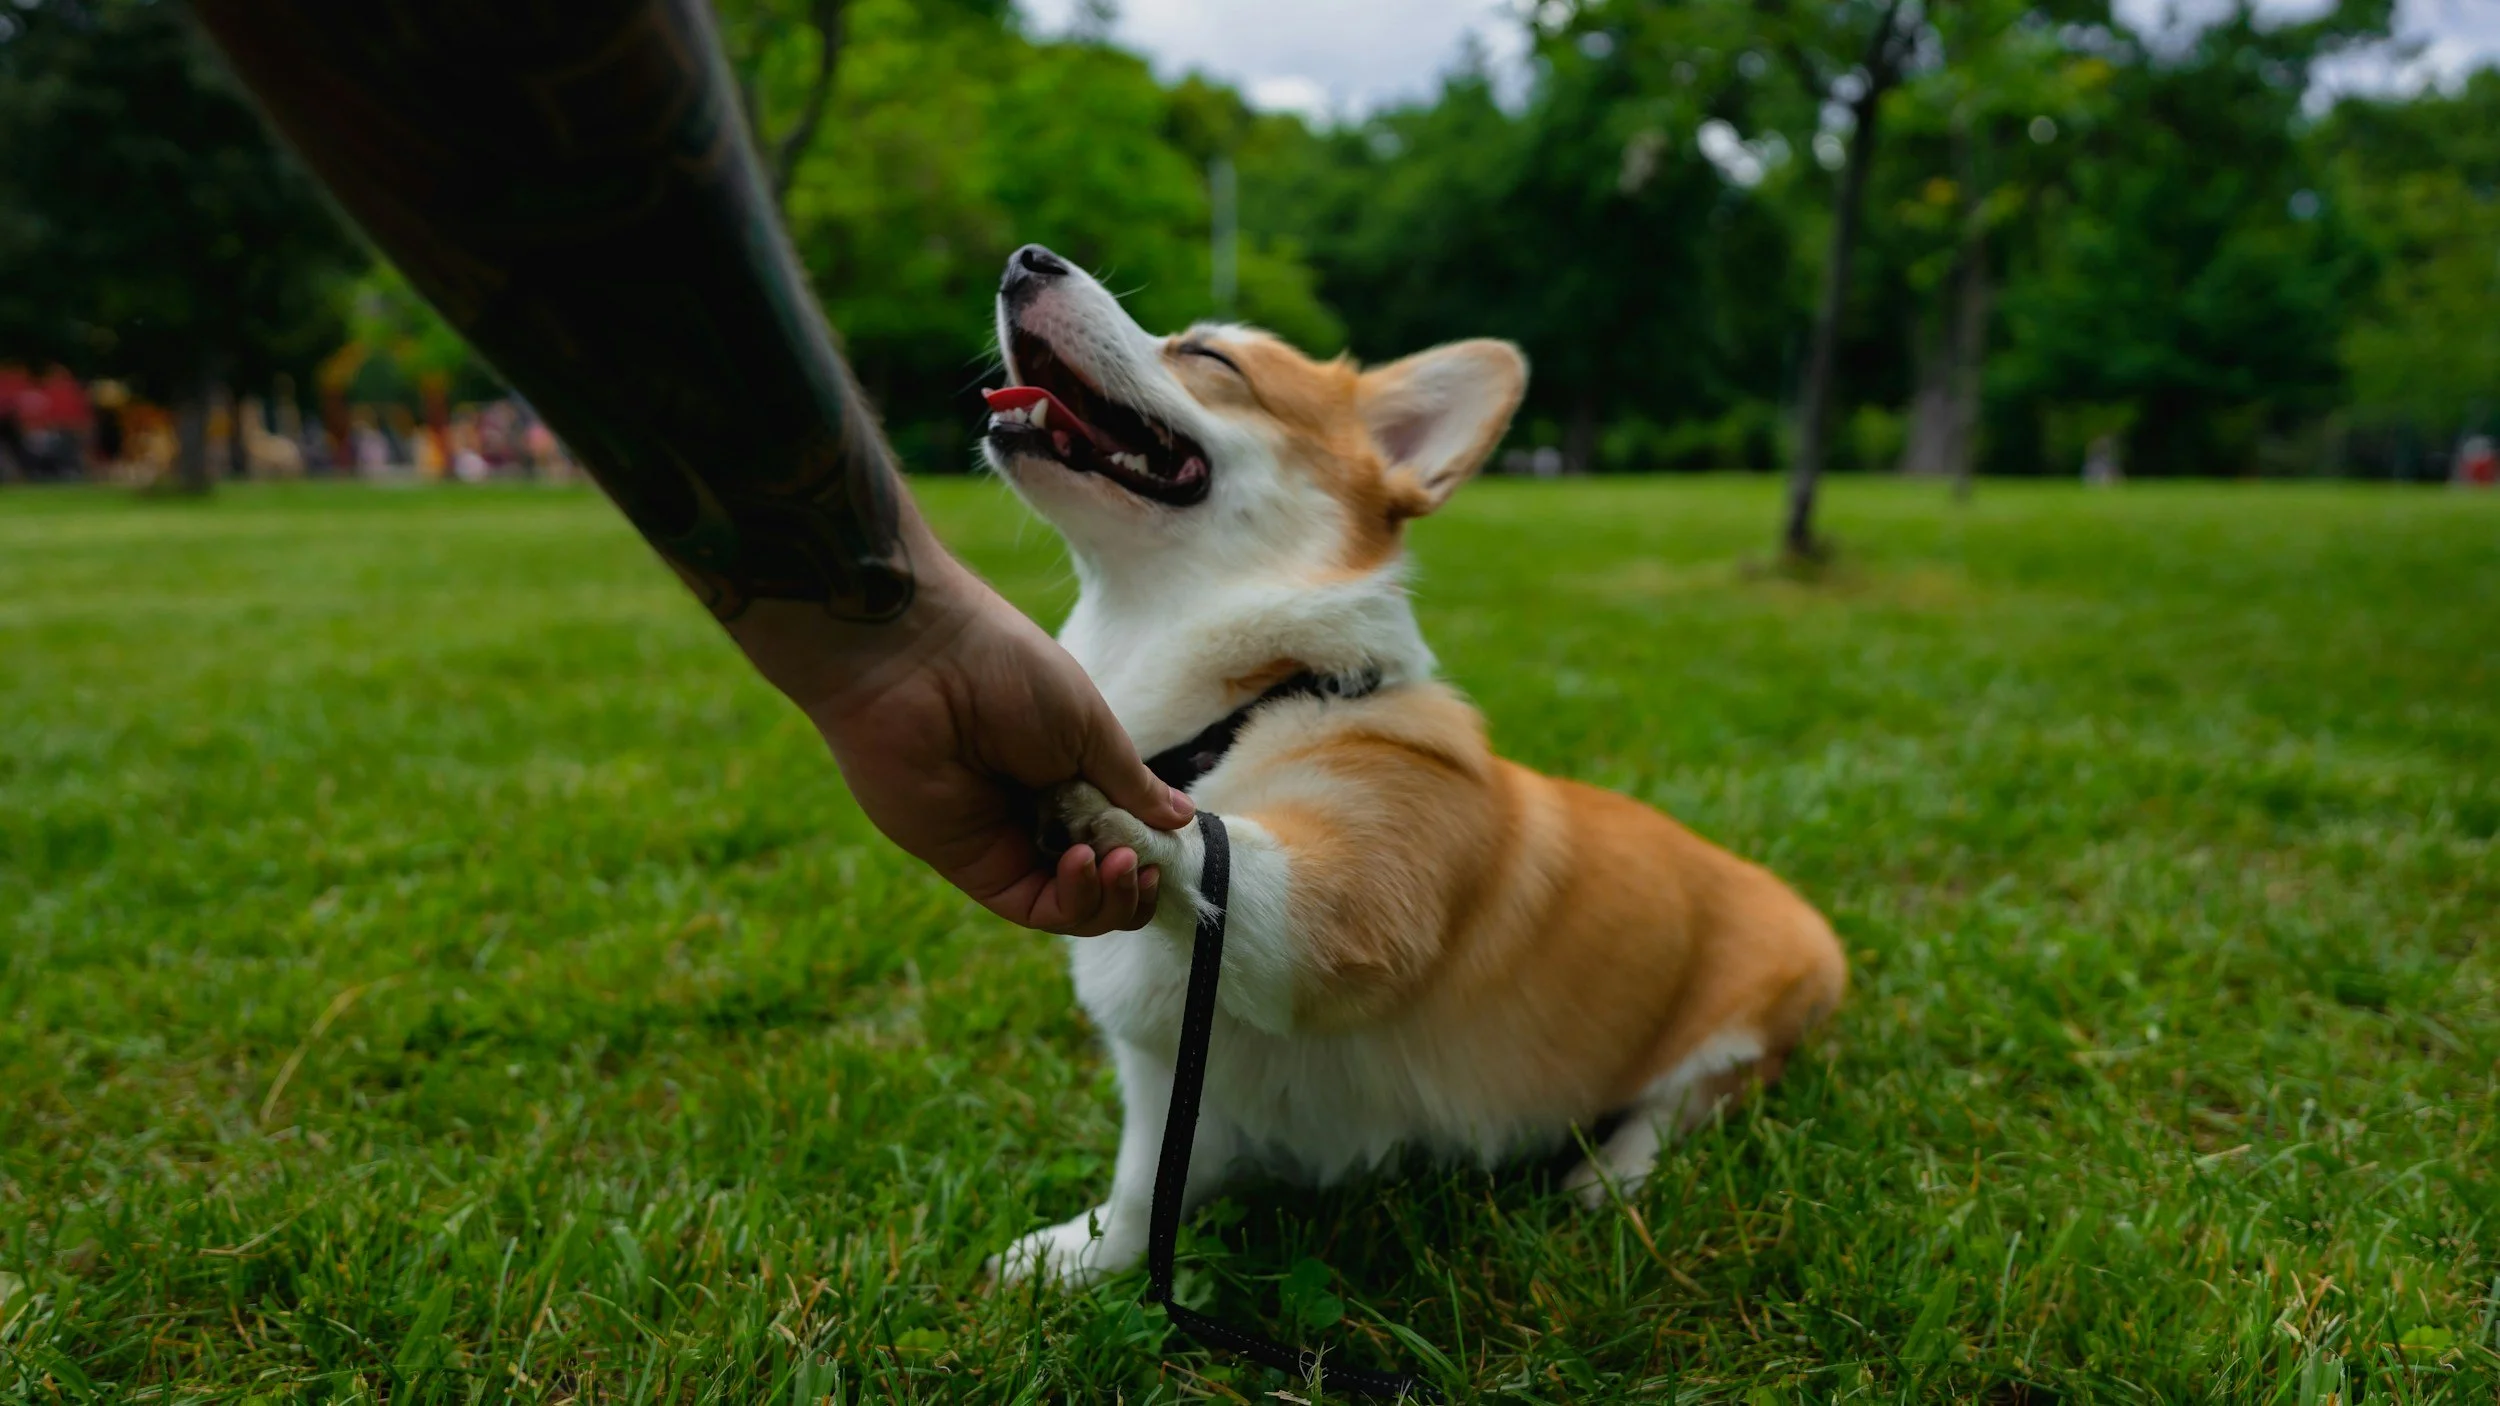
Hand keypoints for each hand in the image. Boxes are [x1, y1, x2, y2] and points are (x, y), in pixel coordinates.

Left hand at [727, 525, 1193, 935]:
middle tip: (1142, 861)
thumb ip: (1131, 784)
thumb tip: (1182, 821)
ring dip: (1108, 898)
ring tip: (1119, 861)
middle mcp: (1037, 813)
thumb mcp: (1088, 728)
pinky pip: (1031, 906)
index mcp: (1067, 772)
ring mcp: (1004, 841)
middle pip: (1099, 879)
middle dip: (1133, 883)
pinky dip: (1071, 902)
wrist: (919, 660)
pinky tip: (1084, 864)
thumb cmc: (1006, 671)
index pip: (1119, 835)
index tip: (1165, 844)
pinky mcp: (970, 864)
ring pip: (1070, 905)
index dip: (1148, 851)